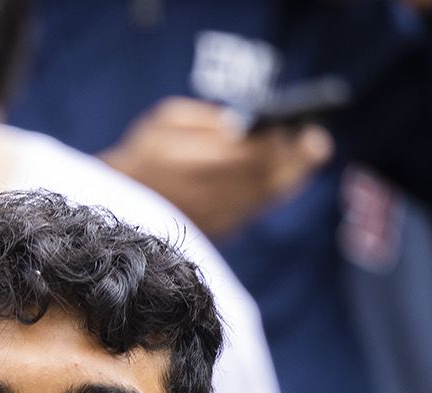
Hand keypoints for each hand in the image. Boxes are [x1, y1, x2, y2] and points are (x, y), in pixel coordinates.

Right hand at [98, 97, 332, 238]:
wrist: (114, 215)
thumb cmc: (140, 157)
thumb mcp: (164, 121)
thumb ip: (205, 119)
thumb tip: (243, 124)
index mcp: (190, 163)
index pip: (251, 152)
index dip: (279, 140)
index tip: (296, 126)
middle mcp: (207, 196)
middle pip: (267, 177)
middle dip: (297, 159)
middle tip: (316, 143)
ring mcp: (215, 220)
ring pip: (267, 196)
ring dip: (292, 176)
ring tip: (308, 155)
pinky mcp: (219, 234)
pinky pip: (257, 209)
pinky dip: (273, 192)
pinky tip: (283, 176)